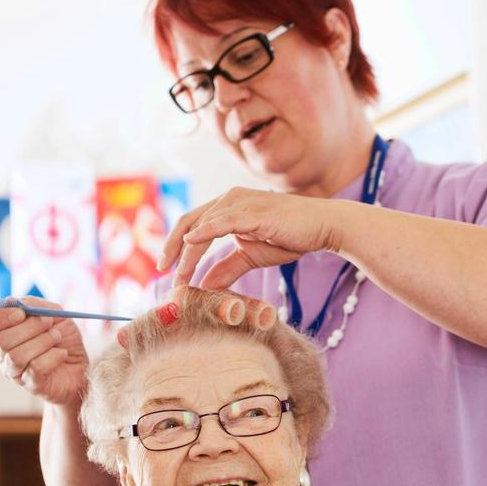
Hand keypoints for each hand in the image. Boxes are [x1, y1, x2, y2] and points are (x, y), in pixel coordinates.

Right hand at [0, 297, 88, 405]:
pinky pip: (35, 368)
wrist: (82, 365)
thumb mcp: (54, 315)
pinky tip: (62, 353)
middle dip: (29, 328)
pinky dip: (53, 357)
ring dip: (42, 342)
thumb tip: (11, 301)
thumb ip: (34, 305)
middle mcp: (2, 354)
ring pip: (16, 356)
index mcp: (2, 333)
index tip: (21, 313)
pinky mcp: (31, 385)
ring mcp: (14, 372)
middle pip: (1, 341)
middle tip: (49, 323)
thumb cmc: (64, 338)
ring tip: (57, 338)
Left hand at [157, 188, 341, 288]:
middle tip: (164, 274)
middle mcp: (229, 199)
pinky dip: (204, 232)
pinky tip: (192, 243)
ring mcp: (241, 203)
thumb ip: (228, 268)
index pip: (192, 224)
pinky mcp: (253, 212)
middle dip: (173, 248)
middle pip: (189, 221)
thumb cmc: (290, 237)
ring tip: (181, 275)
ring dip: (188, 252)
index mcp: (227, 207)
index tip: (169, 272)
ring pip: (202, 225)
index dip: (176, 246)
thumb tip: (205, 286)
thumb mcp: (252, 256)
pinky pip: (223, 221)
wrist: (322, 227)